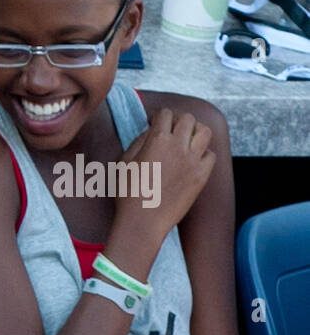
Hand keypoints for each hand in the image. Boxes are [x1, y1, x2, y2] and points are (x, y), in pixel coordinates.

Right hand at [115, 107, 215, 236]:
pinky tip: (193, 158)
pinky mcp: (202, 176)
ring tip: (187, 138)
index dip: (159, 115)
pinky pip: (211, 155)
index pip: (165, 114)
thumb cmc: (127, 193)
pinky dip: (203, 152)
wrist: (143, 221)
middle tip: (171, 128)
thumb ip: (138, 142)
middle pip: (188, 118)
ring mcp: (193, 161)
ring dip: (195, 131)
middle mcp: (179, 146)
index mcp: (157, 140)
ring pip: (204, 132)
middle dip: (178, 120)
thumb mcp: (124, 163)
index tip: (155, 122)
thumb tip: (150, 132)